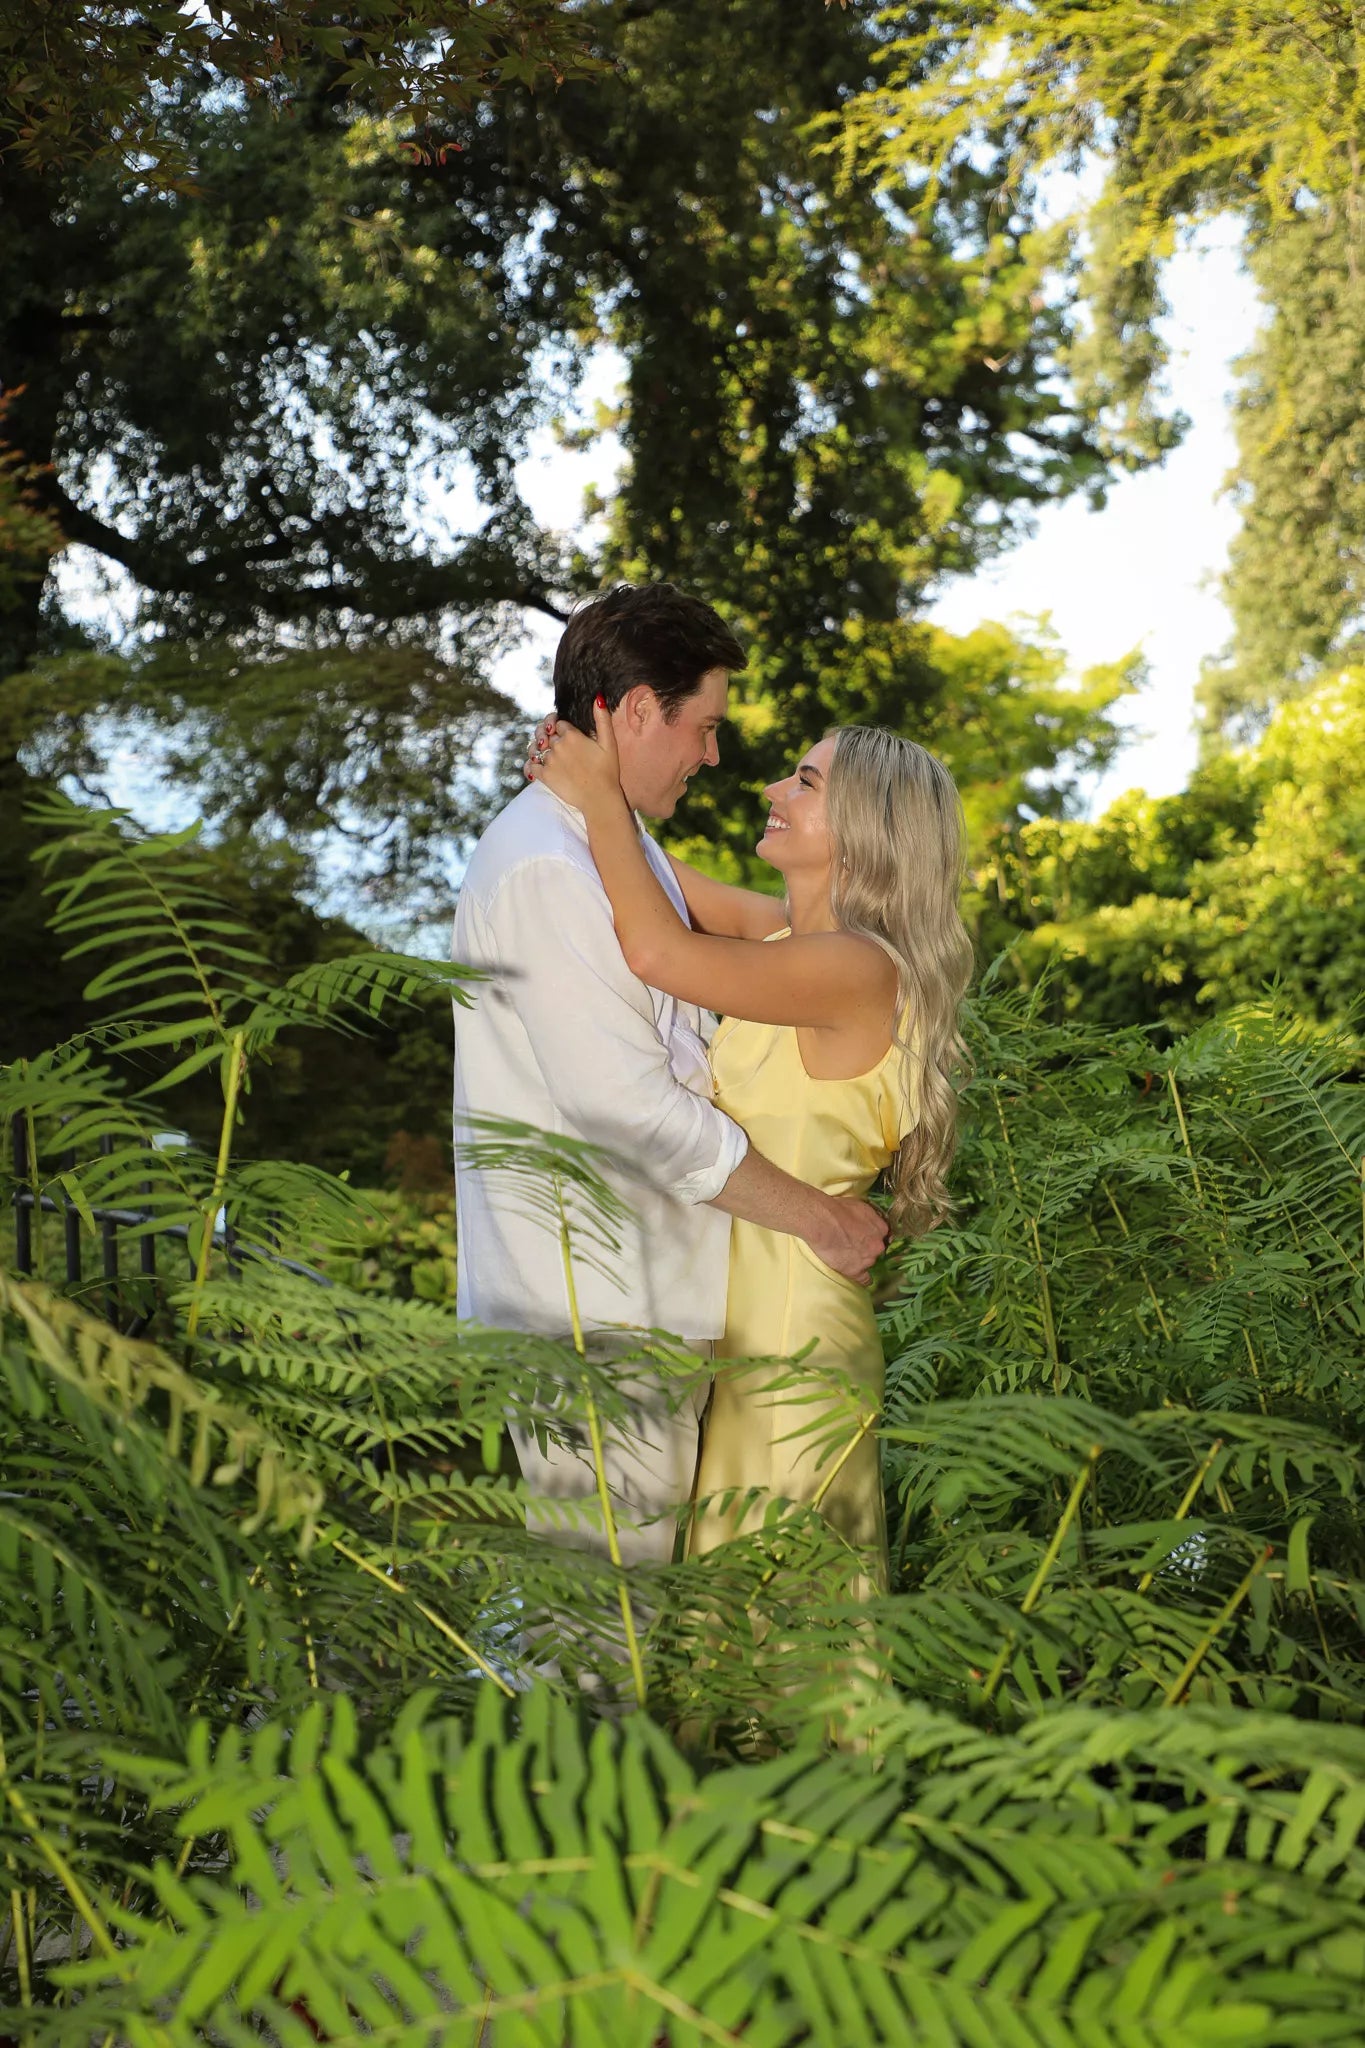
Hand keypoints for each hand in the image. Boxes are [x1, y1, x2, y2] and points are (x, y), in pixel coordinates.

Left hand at [525, 699, 623, 814]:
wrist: (600, 798)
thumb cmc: (608, 771)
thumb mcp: (609, 743)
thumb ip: (602, 719)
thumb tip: (598, 697)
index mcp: (572, 735)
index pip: (559, 723)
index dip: (561, 727)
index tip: (565, 733)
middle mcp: (558, 746)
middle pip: (546, 734)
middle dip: (549, 736)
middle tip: (554, 743)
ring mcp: (550, 761)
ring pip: (536, 748)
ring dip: (538, 748)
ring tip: (545, 753)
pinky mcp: (545, 776)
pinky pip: (531, 765)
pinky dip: (531, 765)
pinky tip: (536, 766)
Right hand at [804, 1195, 888, 1285]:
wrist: (822, 1221)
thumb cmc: (837, 1209)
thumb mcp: (861, 1206)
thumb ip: (871, 1217)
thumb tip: (872, 1220)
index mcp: (881, 1228)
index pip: (883, 1236)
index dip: (872, 1235)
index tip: (864, 1235)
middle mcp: (878, 1245)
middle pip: (876, 1249)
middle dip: (867, 1247)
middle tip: (853, 1243)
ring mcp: (868, 1260)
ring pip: (869, 1262)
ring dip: (861, 1260)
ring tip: (846, 1255)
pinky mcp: (855, 1271)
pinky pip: (865, 1280)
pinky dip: (863, 1279)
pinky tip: (859, 1276)